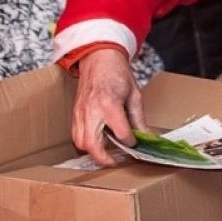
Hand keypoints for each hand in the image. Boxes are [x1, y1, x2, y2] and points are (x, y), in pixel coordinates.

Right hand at [70, 44, 146, 164]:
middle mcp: (91, 110)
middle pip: (92, 144)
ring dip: (93, 152)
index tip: (136, 143)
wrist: (98, 58)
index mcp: (109, 104)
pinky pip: (76, 135)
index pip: (121, 133)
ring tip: (107, 154)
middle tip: (116, 162)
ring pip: (80, 143)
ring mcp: (80, 112)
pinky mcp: (74, 113)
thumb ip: (138, 119)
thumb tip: (146, 137)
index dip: (131, 142)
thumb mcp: (134, 94)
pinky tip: (97, 142)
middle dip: (104, 158)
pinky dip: (85, 143)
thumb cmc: (117, 73)